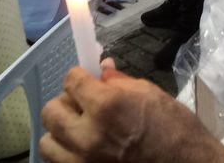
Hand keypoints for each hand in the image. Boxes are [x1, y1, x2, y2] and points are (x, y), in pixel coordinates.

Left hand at [40, 65, 223, 162]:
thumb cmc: (175, 128)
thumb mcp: (149, 93)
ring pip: (48, 142)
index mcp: (106, 106)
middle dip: (66, 102)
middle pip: (52, 111)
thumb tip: (101, 69)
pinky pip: (61, 162)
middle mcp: (88, 136)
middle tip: (83, 104)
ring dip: (61, 132)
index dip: (78, 76)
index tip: (85, 78)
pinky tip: (86, 149)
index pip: (70, 80)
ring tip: (81, 130)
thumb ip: (118, 82)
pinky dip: (68, 153)